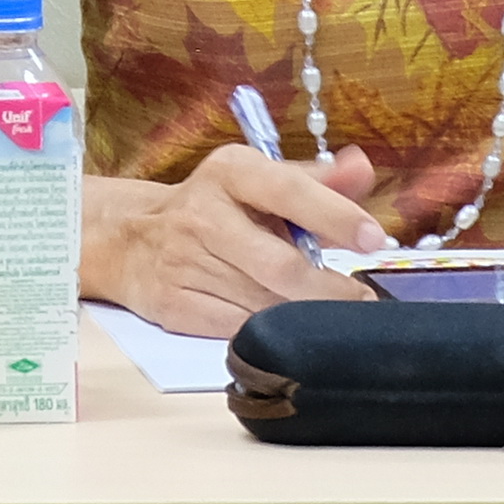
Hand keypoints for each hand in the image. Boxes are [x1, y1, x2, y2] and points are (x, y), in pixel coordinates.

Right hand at [87, 145, 385, 335]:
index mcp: (229, 171)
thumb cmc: (213, 208)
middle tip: (363, 302)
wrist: (130, 238)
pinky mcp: (175, 305)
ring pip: (265, 306)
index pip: (287, 189)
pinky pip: (239, 331)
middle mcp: (203, 214)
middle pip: (281, 266)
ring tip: (326, 314)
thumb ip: (315, 179)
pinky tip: (285, 329)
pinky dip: (270, 334)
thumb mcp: (257, 181)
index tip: (373, 238)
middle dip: (330, 291)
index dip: (334, 215)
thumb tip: (362, 168)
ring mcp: (185, 262)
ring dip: (303, 315)